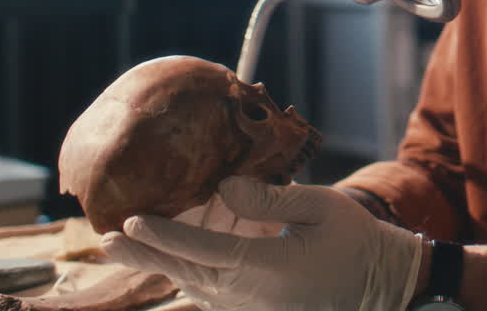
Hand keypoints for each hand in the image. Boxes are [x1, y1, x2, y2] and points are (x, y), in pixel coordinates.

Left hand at [100, 176, 423, 310]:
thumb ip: (271, 198)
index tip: (130, 223)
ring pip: (194, 288)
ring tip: (124, 249)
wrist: (381, 287)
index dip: (165, 237)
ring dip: (160, 266)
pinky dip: (186, 276)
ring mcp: (251, 310)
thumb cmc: (355, 240)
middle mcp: (251, 296)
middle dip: (145, 256)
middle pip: (186, 275)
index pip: (204, 251)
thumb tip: (224, 188)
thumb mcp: (321, 207)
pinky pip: (211, 296)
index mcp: (268, 268)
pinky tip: (169, 263)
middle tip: (105, 241)